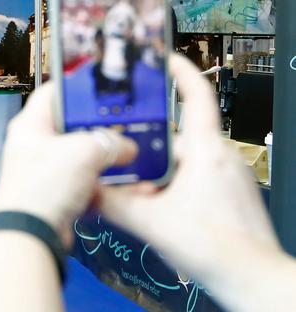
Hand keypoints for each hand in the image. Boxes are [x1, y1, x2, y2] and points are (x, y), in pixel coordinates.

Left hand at [0, 81, 136, 246]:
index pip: (53, 93)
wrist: (31, 234)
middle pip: (72, 127)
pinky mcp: (57, 194)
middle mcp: (36, 145)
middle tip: (125, 124)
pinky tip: (127, 184)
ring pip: (82, 157)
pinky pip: (86, 183)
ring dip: (107, 159)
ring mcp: (46, 170)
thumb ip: (109, 143)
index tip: (100, 87)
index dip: (76, 86)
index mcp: (32, 125)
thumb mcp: (83, 152)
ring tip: (132, 155)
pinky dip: (105, 184)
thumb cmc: (41, 187)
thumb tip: (127, 147)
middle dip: (101, 128)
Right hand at [98, 54, 287, 302]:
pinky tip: (157, 208)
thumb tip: (85, 189)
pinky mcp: (229, 195)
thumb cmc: (218, 249)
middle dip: (146, 147)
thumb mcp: (151, 222)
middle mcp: (220, 157)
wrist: (253, 281)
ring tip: (136, 192)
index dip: (179, 71)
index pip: (195, 96)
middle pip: (175, 136)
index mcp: (206, 151)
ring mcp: (227, 176)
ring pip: (182, 161)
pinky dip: (172, 187)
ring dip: (158, 173)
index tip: (162, 56)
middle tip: (120, 153)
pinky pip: (194, 178)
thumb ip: (112, 202)